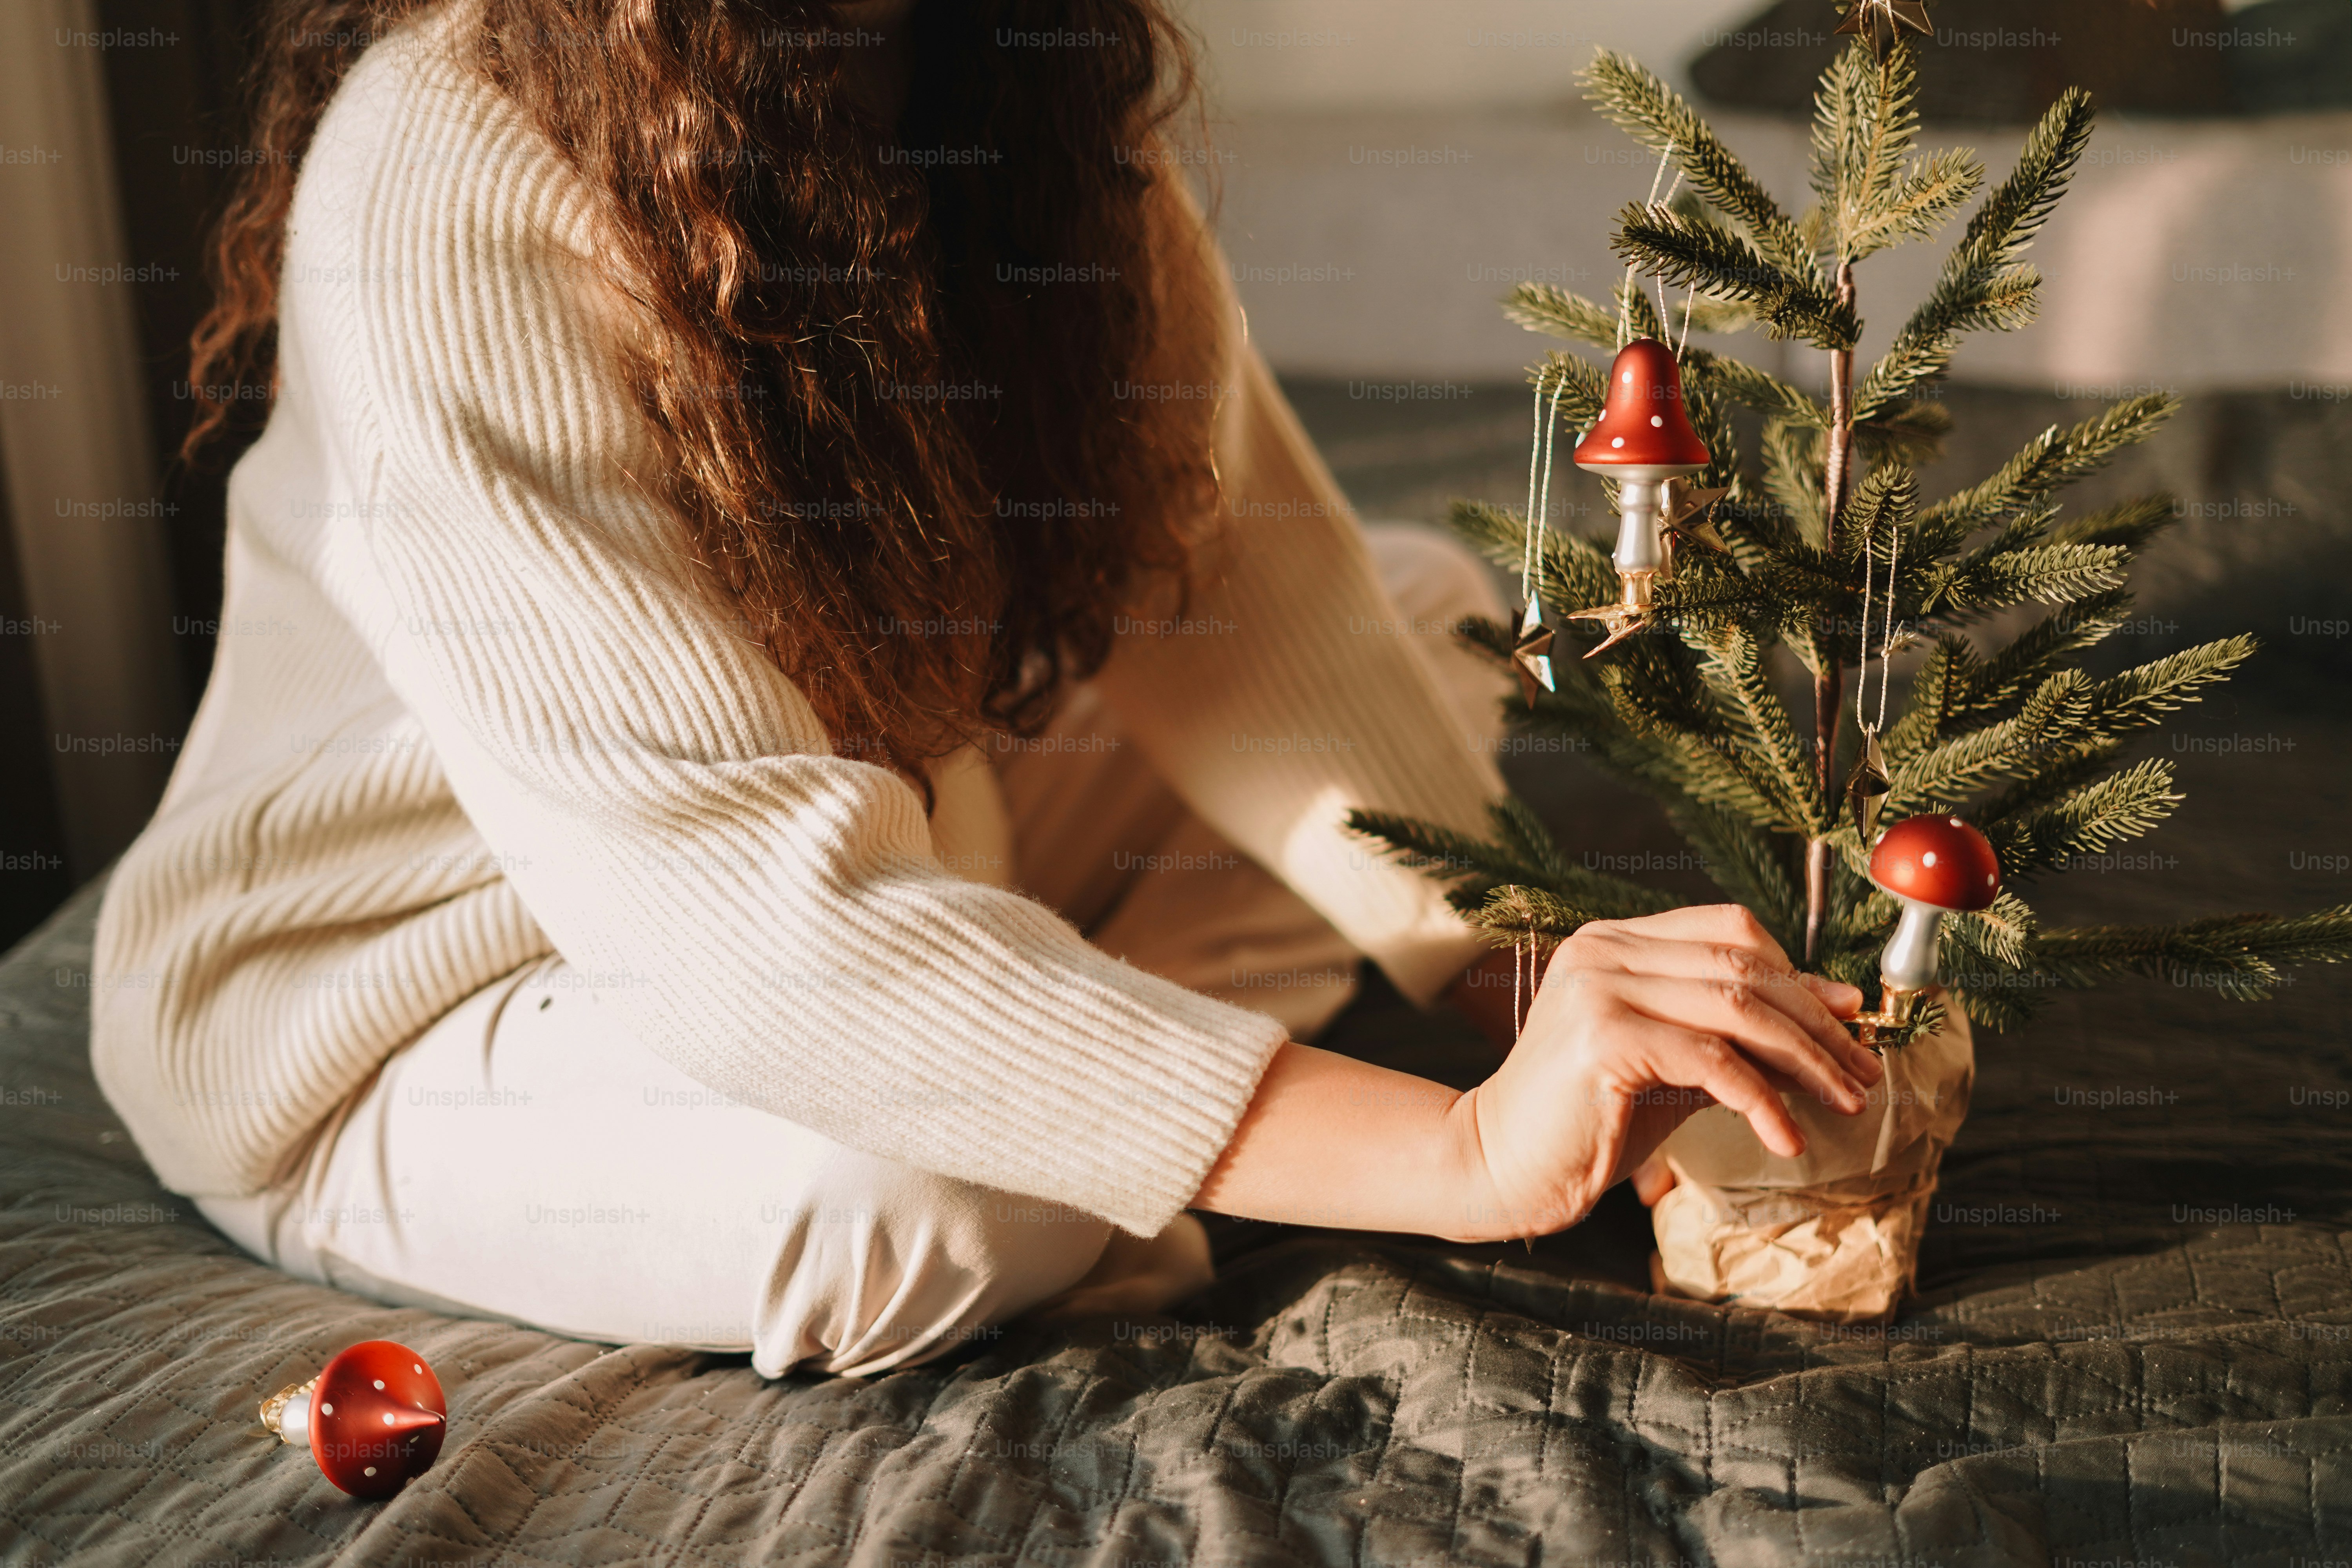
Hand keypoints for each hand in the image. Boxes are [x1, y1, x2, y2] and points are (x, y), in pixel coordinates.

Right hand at [1441, 904, 1876, 1241]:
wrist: (1501, 1167)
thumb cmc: (1589, 1121)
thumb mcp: (1673, 1065)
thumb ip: (1734, 1034)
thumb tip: (1832, 1016)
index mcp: (1615, 941)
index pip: (1730, 929)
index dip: (1799, 971)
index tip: (1848, 1021)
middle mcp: (1604, 949)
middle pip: (1743, 964)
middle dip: (1817, 1021)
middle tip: (1863, 1072)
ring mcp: (1599, 986)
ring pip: (1736, 1006)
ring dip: (1805, 1057)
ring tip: (1844, 1101)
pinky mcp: (1602, 1037)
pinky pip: (1711, 1060)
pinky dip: (1761, 1099)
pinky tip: (1785, 1137)